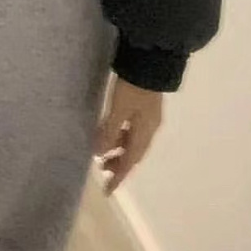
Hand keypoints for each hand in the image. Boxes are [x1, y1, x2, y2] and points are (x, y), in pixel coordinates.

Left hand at [93, 77, 163, 194]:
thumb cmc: (133, 87)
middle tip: (101, 168)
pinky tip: (112, 131)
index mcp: (145, 132)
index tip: (108, 190)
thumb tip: (99, 153)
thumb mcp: (118, 109)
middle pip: (134, 153)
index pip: (131, 162)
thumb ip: (109, 131)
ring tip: (103, 150)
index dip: (119, 177)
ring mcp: (149, 116)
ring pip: (133, 141)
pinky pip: (133, 130)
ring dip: (119, 149)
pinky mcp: (145, 105)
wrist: (150, 60)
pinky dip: (122, 136)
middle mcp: (150, 128)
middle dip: (118, 163)